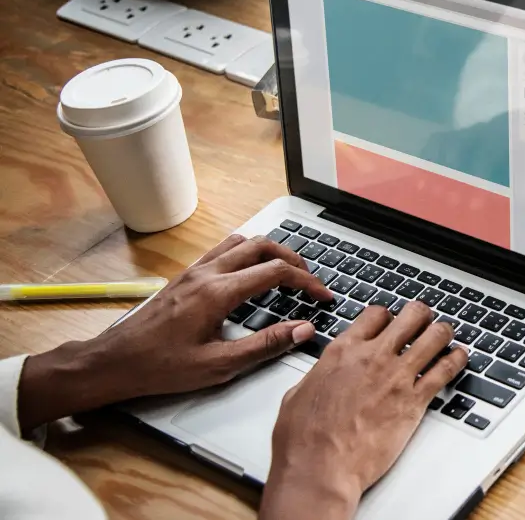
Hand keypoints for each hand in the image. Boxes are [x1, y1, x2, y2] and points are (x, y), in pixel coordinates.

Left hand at [17, 234, 332, 431]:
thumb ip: (266, 345)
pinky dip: (246, 253)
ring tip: (286, 271)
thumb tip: (303, 330)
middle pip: (261, 246)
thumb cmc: (162, 367)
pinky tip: (250, 273)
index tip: (323, 296)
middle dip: (293, 259)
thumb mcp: (219, 365)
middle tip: (310, 279)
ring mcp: (194, 271)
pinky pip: (222, 250)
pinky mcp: (185, 276)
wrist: (115, 362)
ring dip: (269, 251)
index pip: (275, 272)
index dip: (307, 282)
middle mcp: (207, 273)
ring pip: (241, 242)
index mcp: (218, 293)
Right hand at [259, 302, 468, 519]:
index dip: (388, 315)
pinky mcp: (414, 401)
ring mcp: (396, 377)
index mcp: (343, 351)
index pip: (376, 314)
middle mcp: (373, 357)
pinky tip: (460, 356)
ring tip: (446, 333)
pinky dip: (457, 360)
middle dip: (421, 315)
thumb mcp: (299, 393)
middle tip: (425, 319)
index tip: (392, 321)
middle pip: (410, 317)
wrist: (321, 467)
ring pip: (433, 337)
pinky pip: (445, 370)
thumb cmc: (305, 438)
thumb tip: (322, 374)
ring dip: (443, 332)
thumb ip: (319, 375)